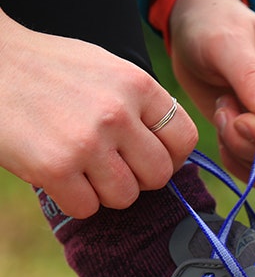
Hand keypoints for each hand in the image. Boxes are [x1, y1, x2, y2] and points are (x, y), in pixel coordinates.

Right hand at [0, 9, 197, 217]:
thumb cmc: (47, 68)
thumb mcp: (106, 69)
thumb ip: (141, 104)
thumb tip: (170, 148)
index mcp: (137, 84)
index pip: (185, 139)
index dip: (170, 156)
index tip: (147, 155)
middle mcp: (117, 113)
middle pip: (159, 175)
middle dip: (138, 177)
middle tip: (110, 165)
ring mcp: (87, 141)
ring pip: (126, 197)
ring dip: (105, 191)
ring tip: (81, 167)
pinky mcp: (55, 167)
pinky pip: (87, 207)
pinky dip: (73, 199)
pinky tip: (59, 175)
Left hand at [168, 0, 254, 184]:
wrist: (193, 27)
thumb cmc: (212, 24)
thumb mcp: (226, 42)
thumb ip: (251, 77)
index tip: (240, 120)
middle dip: (254, 144)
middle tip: (223, 115)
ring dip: (241, 151)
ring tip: (220, 113)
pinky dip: (237, 163)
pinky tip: (221, 134)